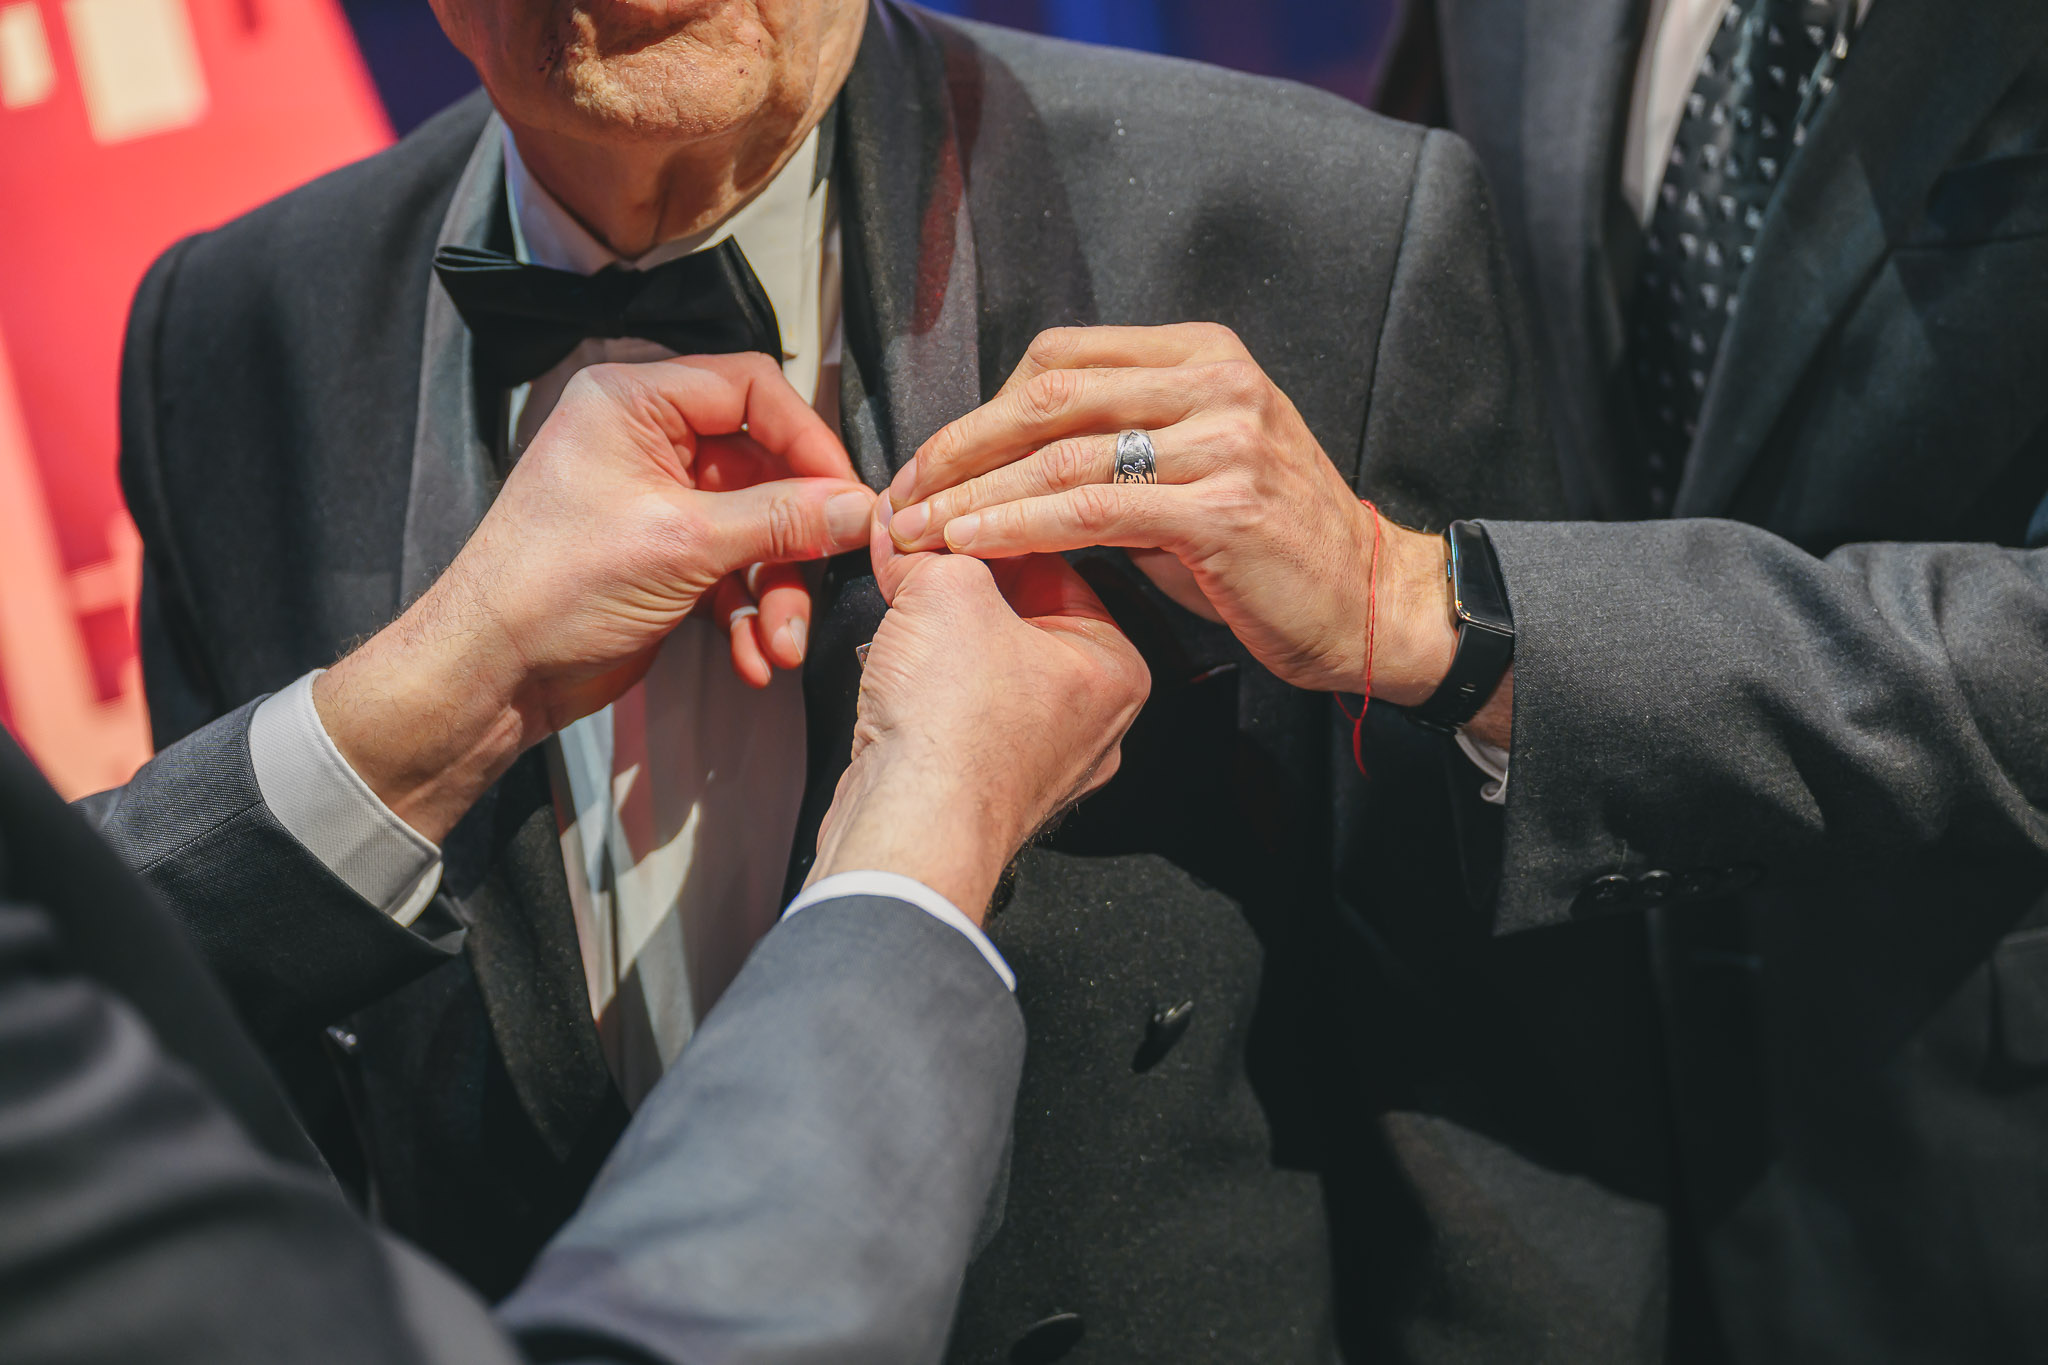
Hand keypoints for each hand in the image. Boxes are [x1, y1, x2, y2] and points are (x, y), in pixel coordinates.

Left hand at [315, 354, 875, 841]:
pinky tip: (754, 657)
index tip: (847, 493)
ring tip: (781, 645)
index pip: (749, 389)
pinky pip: (731, 572)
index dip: (806, 438)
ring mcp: (656, 503)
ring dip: (776, 592)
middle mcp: (645, 442)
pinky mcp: (663, 558)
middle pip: (762, 469)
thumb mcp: (684, 543)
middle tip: (827, 575)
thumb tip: (860, 507)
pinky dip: (748, 614)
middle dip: (793, 540)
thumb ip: (782, 520)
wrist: (492, 673)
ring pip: (754, 531)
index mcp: (632, 402)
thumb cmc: (551, 586)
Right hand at [807, 504, 1149, 920]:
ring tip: (901, 599)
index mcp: (1115, 666)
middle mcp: (1089, 717)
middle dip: (963, 578)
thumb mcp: (947, 590)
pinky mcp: (984, 782)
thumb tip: (910, 529)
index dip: (991, 521)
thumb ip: (932, 548)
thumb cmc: (957, 734)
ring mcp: (1039, 757)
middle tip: (916, 548)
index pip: (1059, 560)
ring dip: (939, 626)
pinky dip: (925, 678)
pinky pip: (959, 707)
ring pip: (986, 659)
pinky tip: (894, 662)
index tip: (947, 508)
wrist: (910, 827)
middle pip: (1022, 610)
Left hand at [881, 324, 1466, 710]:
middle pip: (1049, 392)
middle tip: (902, 493)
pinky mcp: (1222, 508)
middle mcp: (1216, 383)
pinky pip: (1092, 509)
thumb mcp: (1193, 470)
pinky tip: (972, 544)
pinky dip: (1019, 525)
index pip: (1061, 357)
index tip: (932, 459)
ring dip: (975, 493)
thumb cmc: (1269, 546)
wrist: (1370, 602)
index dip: (982, 408)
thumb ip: (1113, 449)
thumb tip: (1004, 462)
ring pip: (1061, 452)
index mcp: (1203, 356)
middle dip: (960, 446)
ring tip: (919, 529)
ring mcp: (1224, 441)